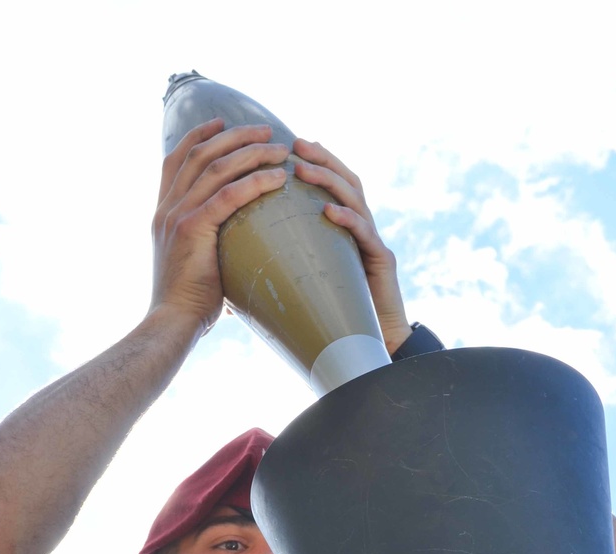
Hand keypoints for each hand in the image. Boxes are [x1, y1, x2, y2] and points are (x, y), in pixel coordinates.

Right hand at [149, 120, 290, 336]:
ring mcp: (177, 216)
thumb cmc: (187, 305)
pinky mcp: (192, 228)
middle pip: (200, 154)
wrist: (171, 323)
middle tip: (265, 130)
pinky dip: (255, 182)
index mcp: (163, 213)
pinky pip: (229, 195)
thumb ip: (206, 246)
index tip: (222, 121)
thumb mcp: (193, 266)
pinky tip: (278, 178)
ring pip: (216, 167)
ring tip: (279, 148)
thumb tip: (233, 250)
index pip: (176, 160)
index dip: (199, 136)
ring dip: (250, 152)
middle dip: (234, 136)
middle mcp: (167, 208)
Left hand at [292, 140, 412, 354]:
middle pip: (345, 179)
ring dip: (329, 180)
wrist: (371, 347)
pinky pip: (365, 234)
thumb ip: (279, 277)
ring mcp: (373, 242)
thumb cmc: (334, 320)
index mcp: (341, 231)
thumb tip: (233, 281)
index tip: (284, 148)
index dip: (310, 163)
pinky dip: (348, 219)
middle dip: (320, 158)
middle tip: (294, 144)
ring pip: (356, 198)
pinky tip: (328, 212)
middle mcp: (360, 229)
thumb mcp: (304, 290)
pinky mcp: (382, 261)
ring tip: (303, 171)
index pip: (328, 186)